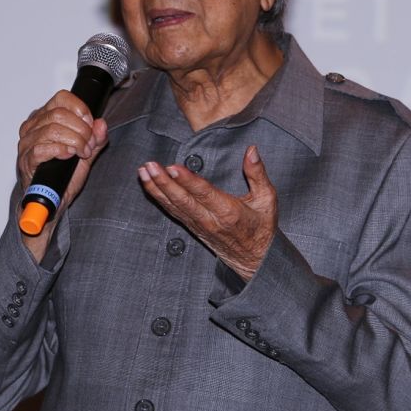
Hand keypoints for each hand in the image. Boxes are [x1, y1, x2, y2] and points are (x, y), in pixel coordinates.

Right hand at [16, 90, 107, 256]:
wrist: (52, 202)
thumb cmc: (64, 175)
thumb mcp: (86, 153)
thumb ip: (96, 138)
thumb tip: (101, 124)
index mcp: (44, 118)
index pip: (61, 98)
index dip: (80, 109)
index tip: (91, 124)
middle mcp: (32, 127)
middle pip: (59, 113)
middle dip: (81, 129)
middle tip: (89, 144)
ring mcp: (26, 144)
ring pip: (52, 129)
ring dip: (75, 141)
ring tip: (83, 153)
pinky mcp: (26, 161)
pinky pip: (42, 148)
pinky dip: (60, 149)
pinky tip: (69, 156)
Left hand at [138, 145, 276, 280]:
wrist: (256, 260)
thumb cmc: (262, 227)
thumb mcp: (267, 200)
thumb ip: (258, 173)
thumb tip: (251, 150)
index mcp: (229, 212)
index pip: (204, 194)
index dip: (188, 181)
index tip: (173, 167)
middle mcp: (210, 220)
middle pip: (182, 201)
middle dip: (164, 182)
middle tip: (150, 166)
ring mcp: (198, 226)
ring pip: (173, 206)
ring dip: (156, 189)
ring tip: (143, 171)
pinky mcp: (192, 227)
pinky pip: (173, 212)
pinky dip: (159, 198)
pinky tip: (149, 185)